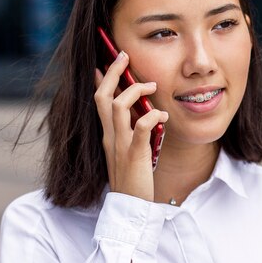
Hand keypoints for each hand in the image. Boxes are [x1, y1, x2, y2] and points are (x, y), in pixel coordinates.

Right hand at [94, 51, 167, 200]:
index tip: (104, 61)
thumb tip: (140, 113)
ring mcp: (120, 145)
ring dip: (134, 92)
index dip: (101, 79)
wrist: (129, 207)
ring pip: (117, 107)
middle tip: (123, 55)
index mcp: (107, 134)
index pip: (98, 100)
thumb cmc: (132, 178)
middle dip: (112, 73)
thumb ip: (129, 132)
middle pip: (102, 96)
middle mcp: (109, 136)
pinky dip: (151, 117)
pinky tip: (163, 116)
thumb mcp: (126, 150)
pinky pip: (139, 128)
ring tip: (152, 86)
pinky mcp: (134, 155)